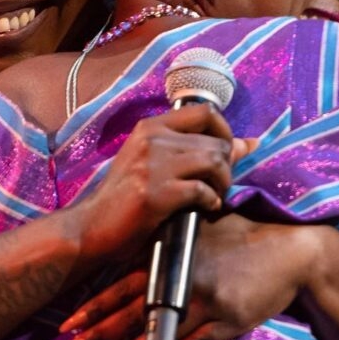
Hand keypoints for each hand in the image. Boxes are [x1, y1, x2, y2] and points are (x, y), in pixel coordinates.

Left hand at [60, 213, 318, 339]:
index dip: (94, 307)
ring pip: (156, 333)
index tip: (67, 324)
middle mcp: (182, 279)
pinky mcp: (227, 322)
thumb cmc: (242, 237)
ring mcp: (205, 302)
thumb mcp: (200, 231)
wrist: (292, 251)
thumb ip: (167, 244)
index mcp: (172, 257)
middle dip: (96, 336)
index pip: (122, 285)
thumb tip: (130, 256)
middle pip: (130, 313)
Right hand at [70, 102, 249, 263]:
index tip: (227, 152)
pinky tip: (204, 209)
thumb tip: (247, 143)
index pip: (204, 112)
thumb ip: (196, 151)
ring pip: (215, 163)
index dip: (226, 131)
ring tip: (214, 197)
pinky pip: (203, 191)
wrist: (91, 227)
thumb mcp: (155, 164)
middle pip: (216, 142)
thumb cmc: (124, 198)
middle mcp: (152, 139)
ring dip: (223, 184)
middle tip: (219, 185)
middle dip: (227, 166)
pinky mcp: (157, 194)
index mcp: (151, 127)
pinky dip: (211, 201)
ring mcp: (153, 166)